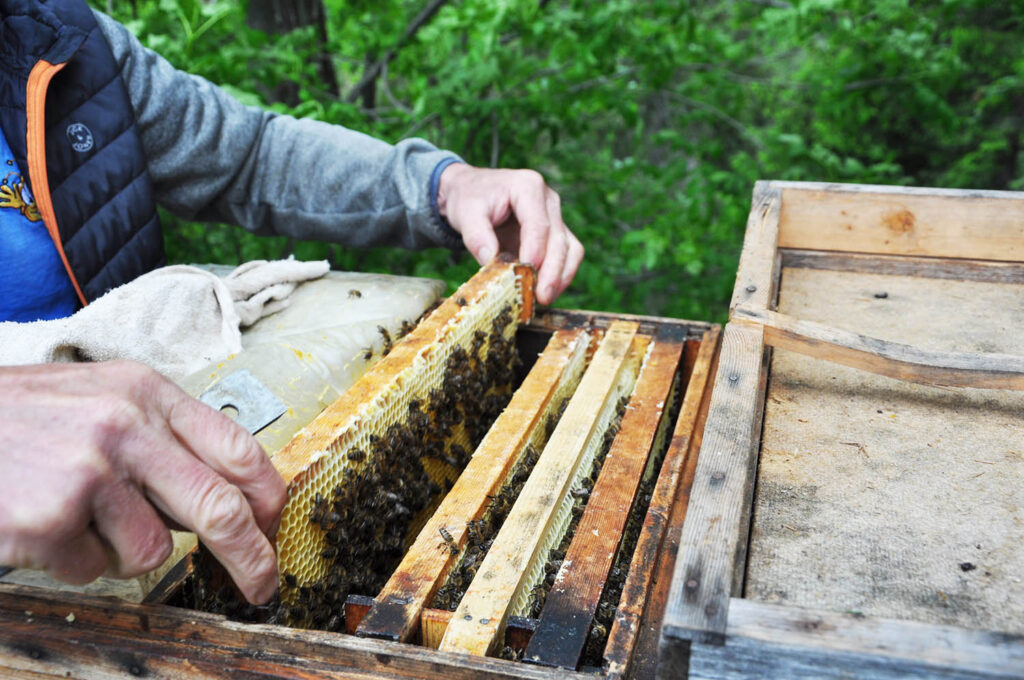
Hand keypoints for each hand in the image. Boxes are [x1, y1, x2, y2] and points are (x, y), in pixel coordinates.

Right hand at [0, 361, 285, 603]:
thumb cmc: (21, 418)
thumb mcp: (102, 399)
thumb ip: (162, 436)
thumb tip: (225, 494)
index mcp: (147, 393)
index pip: (238, 448)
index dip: (267, 497)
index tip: (274, 527)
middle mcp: (126, 427)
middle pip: (219, 507)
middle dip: (252, 557)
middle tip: (262, 586)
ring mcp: (88, 472)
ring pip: (152, 550)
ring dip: (122, 551)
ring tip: (77, 516)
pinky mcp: (50, 519)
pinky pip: (94, 568)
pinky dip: (74, 560)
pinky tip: (43, 524)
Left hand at [437, 164, 583, 304]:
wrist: (472, 191)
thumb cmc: (470, 197)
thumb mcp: (466, 212)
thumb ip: (476, 235)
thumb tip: (491, 260)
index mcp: (528, 187)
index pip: (539, 224)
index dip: (536, 251)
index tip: (526, 273)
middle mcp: (548, 200)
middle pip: (560, 239)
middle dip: (553, 271)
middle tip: (541, 296)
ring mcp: (555, 217)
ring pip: (571, 249)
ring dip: (561, 277)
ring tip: (544, 298)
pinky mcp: (554, 234)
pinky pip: (566, 256)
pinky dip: (559, 276)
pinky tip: (544, 293)